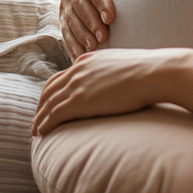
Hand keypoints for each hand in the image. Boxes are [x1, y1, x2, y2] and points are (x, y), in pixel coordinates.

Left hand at [31, 47, 189, 136]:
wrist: (156, 73)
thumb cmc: (151, 71)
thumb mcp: (126, 65)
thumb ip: (115, 72)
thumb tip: (122, 82)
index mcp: (89, 60)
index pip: (63, 76)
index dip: (54, 91)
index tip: (52, 102)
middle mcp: (79, 70)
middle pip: (50, 89)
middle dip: (41, 104)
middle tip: (38, 118)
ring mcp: (77, 85)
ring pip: (48, 103)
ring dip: (39, 117)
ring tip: (36, 130)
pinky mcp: (78, 101)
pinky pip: (53, 115)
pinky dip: (44, 124)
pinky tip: (42, 132)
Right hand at [59, 0, 130, 59]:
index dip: (101, 3)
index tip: (111, 18)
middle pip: (80, 6)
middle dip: (91, 23)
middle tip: (104, 37)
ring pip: (70, 19)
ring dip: (80, 35)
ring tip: (93, 48)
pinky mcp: (64, 11)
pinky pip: (66, 28)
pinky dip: (72, 43)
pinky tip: (81, 55)